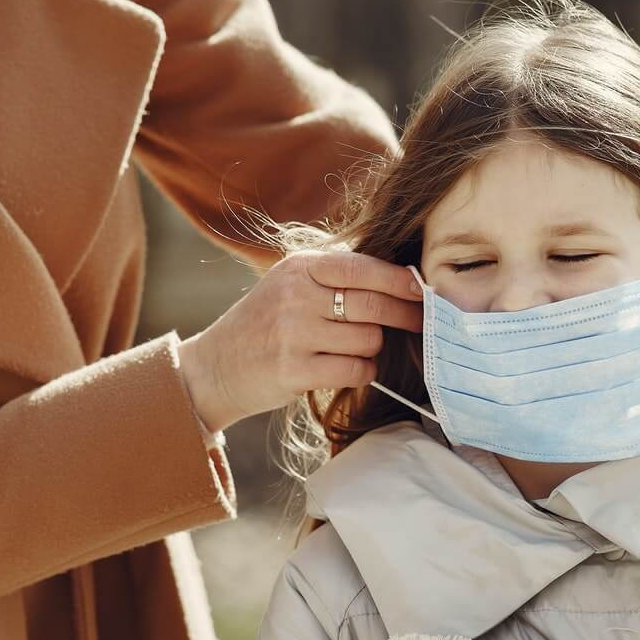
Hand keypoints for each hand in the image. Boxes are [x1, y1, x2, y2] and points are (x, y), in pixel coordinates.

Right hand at [179, 250, 422, 432]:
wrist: (217, 366)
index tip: (422, 289)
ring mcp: (293, 334)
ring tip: (354, 349)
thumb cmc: (265, 324)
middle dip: (404, 315)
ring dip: (372, 348)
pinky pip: (355, 370)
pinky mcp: (294, 370)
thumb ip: (335, 277)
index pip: (362, 268)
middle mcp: (295, 296)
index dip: (399, 280)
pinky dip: (362, 372)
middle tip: (419, 322)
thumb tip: (402, 279)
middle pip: (373, 306)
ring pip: (368, 340)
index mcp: (299, 267)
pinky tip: (348, 369)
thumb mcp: (290, 284)